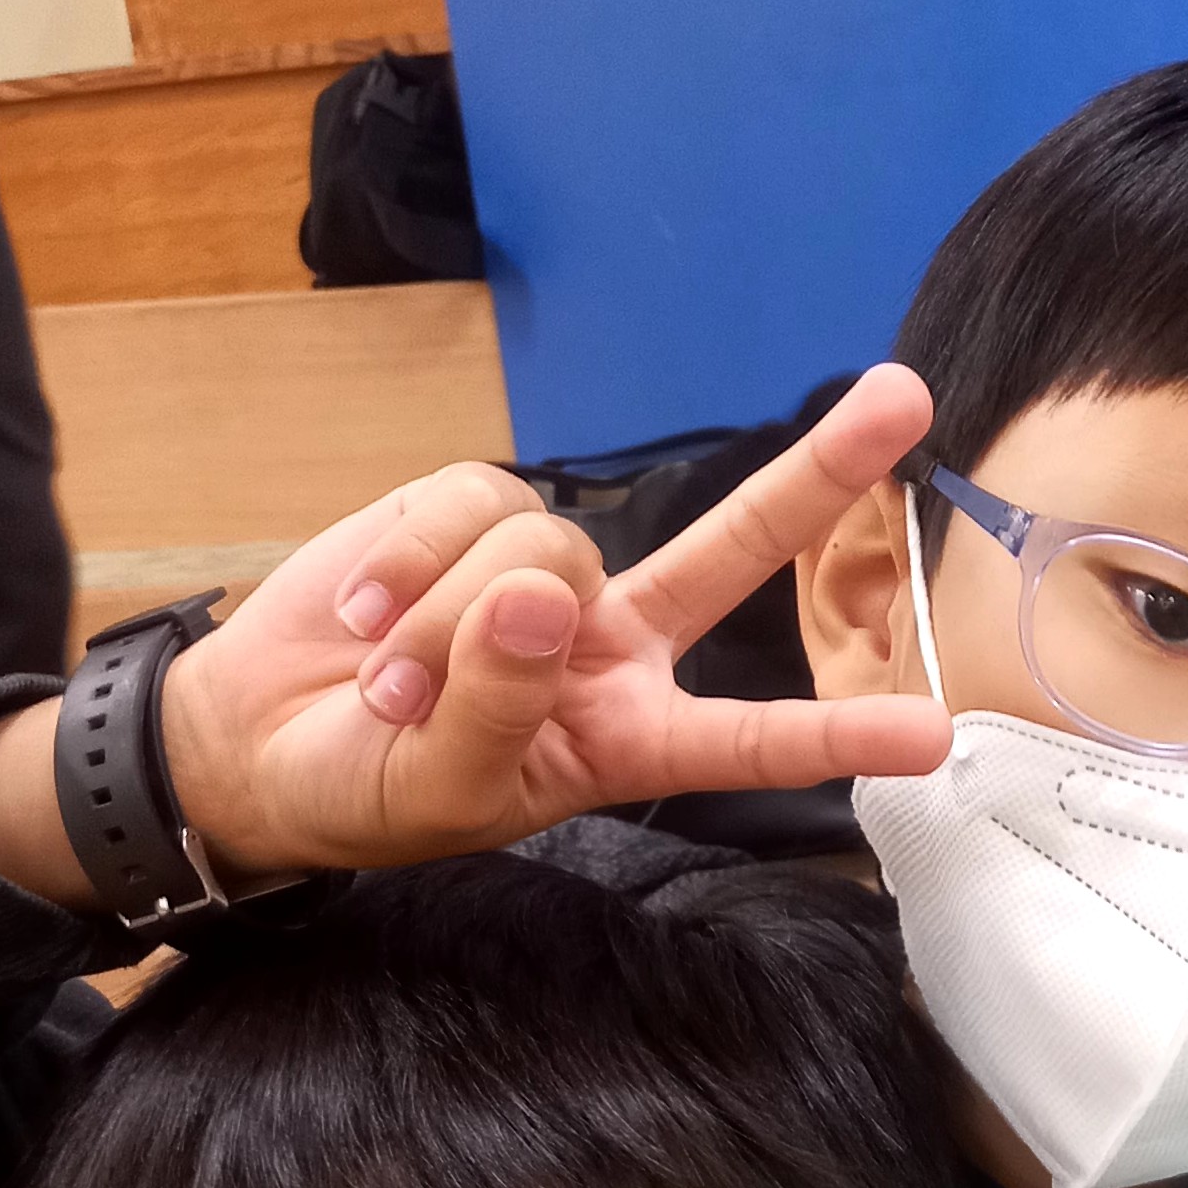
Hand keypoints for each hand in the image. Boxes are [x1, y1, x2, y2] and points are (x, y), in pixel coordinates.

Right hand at [0, 369, 949, 906]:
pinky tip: (364, 616)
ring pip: (547, 551)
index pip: (748, 740)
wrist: (253, 741)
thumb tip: (537, 600)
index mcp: (627, 740)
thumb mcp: (435, 789)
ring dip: (450, 620)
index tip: (933, 735)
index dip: (835, 736)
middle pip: (731, 549)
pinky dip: (406, 562)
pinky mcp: (468, 513)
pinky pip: (468, 505)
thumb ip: (494, 710)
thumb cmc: (364, 789)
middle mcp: (612, 646)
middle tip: (906, 397)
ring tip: (389, 679)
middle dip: (818, 473)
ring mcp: (547, 574)